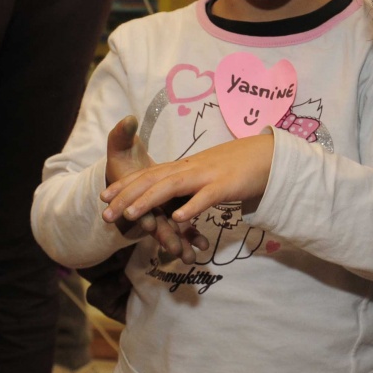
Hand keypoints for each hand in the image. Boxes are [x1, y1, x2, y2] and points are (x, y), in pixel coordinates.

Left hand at [102, 133, 275, 254]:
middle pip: (153, 180)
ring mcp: (208, 176)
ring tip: (131, 217)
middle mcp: (191, 168)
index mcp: (186, 166)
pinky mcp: (226, 186)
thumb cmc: (238, 166)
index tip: (104, 197)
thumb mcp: (207, 172)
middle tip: (105, 215)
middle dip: (127, 197)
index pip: (149, 174)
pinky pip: (206, 197)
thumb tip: (174, 198)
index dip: (126, 185)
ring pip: (173, 187)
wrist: (268, 154)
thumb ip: (189, 182)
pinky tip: (178, 219)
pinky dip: (191, 206)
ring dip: (150, 201)